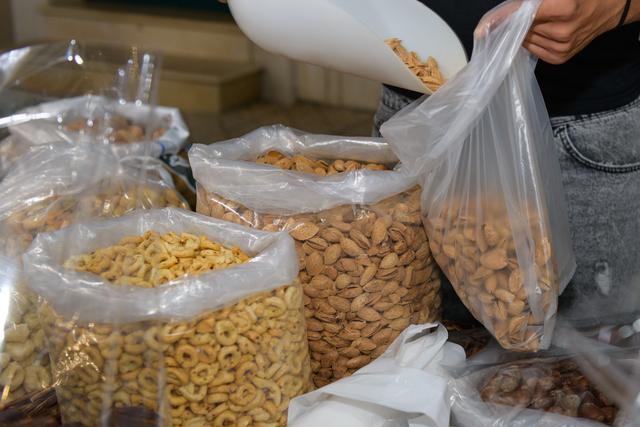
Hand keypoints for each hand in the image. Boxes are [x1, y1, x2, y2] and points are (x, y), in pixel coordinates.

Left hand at [475, 0, 639, 64]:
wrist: (609, 9)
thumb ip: (530, 3)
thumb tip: (506, 15)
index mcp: (564, 8)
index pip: (523, 15)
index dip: (502, 20)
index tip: (482, 29)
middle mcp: (563, 30)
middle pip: (522, 30)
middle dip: (513, 24)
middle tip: (513, 19)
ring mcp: (562, 47)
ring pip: (525, 41)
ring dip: (523, 33)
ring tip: (537, 23)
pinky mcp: (560, 58)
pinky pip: (533, 50)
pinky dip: (531, 41)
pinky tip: (541, 33)